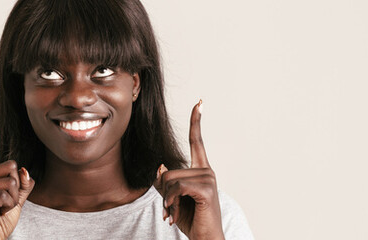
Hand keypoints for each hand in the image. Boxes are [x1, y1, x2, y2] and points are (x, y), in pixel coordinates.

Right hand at [0, 106, 34, 239]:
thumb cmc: (0, 220)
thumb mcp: (17, 201)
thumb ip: (23, 185)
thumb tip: (25, 170)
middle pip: (11, 166)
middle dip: (18, 185)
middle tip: (7, 201)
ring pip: (11, 181)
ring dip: (13, 198)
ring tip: (1, 208)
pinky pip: (5, 194)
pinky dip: (9, 205)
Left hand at [155, 100, 224, 239]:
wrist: (205, 239)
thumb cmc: (192, 219)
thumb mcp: (173, 198)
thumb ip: (165, 182)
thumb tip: (159, 166)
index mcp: (201, 171)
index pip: (197, 141)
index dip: (197, 121)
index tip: (200, 103)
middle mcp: (207, 171)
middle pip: (168, 171)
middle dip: (163, 193)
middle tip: (171, 209)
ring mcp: (208, 179)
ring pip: (169, 180)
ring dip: (166, 200)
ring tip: (175, 213)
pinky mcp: (205, 189)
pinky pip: (175, 188)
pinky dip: (170, 202)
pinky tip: (174, 214)